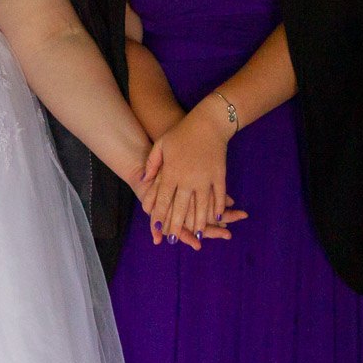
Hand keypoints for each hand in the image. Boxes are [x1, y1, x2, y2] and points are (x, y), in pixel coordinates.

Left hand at [141, 98, 246, 247]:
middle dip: (177, 225)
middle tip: (174, 240)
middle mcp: (187, 178)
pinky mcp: (219, 175)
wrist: (208, 122)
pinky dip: (218, 208)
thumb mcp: (161, 145)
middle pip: (181, 208)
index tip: (158, 230)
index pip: (163, 199)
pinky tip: (216, 218)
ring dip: (199, 222)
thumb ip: (152, 164)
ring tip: (198, 235)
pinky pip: (218, 195)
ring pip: (201, 206)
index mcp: (171, 172)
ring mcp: (205, 178)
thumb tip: (144, 180)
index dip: (160, 216)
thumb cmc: (182, 132)